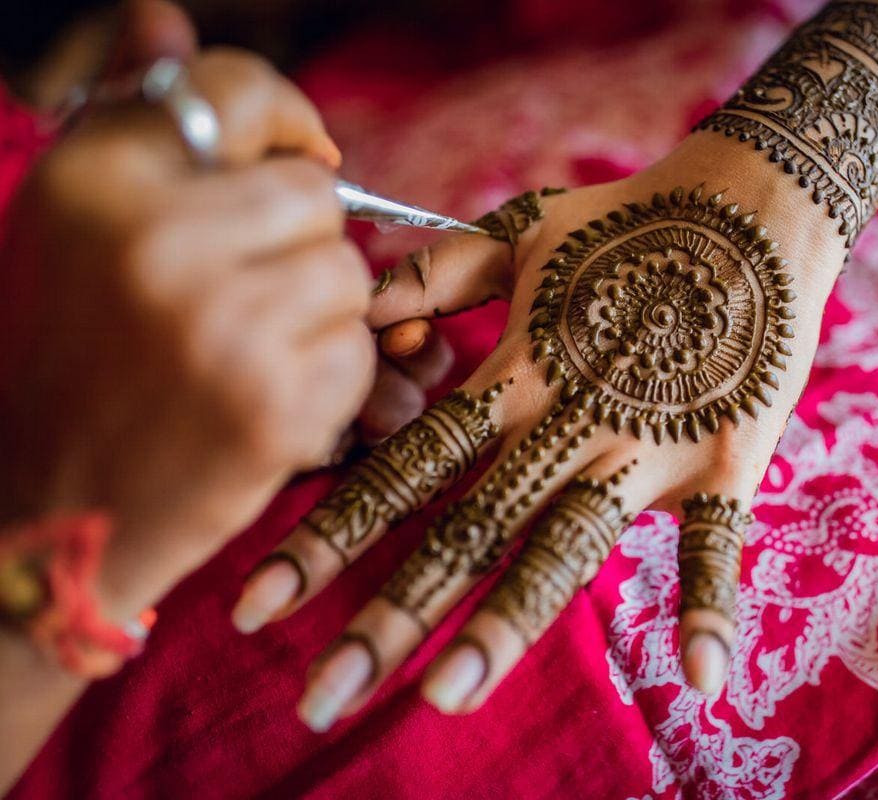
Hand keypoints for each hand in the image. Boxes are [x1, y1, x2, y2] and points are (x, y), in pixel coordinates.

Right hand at [0, 47, 374, 622]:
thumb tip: (159, 15)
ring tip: (242, 355)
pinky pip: (358, 352)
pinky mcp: (273, 404)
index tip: (301, 155)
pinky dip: (329, 379)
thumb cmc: (70, 365)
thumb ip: (129, 126)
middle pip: (314, 195)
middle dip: (298, 244)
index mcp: (94, 180)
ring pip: (346, 275)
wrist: (51, 517)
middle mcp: (154, 239)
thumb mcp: (71, 231)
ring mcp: (219, 325)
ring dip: (316, 317)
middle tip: (245, 296)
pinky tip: (261, 403)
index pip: (235, 87)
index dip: (285, 119)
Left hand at [233, 133, 845, 729]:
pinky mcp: (727, 456)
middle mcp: (566, 424)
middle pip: (465, 529)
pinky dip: (711, 604)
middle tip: (318, 700)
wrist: (752, 203)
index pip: (404, 467)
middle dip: (390, 616)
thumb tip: (359, 305)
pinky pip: (718, 540)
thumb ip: (438, 274)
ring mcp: (646, 446)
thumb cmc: (627, 218)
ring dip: (506, 624)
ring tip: (446, 697)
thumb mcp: (522, 231)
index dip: (326, 537)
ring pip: (566, 545)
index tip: (257, 607)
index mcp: (514, 377)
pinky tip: (701, 681)